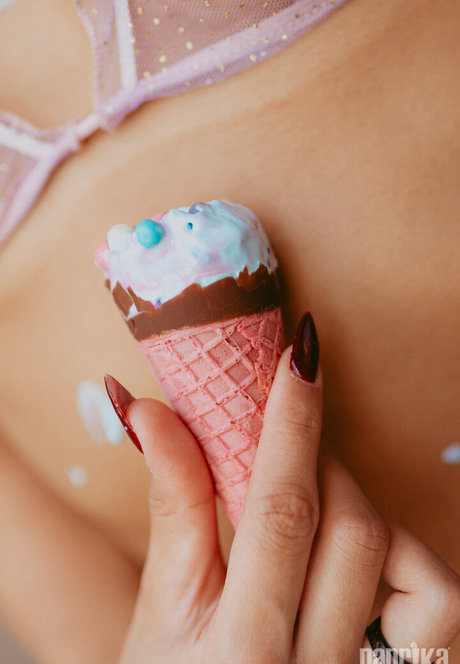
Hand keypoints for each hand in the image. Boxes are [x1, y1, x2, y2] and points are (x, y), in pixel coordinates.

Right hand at [115, 344, 459, 662]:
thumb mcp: (159, 606)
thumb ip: (172, 503)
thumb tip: (148, 411)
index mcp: (243, 652)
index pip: (282, 513)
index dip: (292, 426)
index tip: (299, 359)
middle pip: (352, 529)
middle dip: (320, 459)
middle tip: (288, 435)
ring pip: (409, 567)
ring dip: (361, 505)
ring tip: (315, 496)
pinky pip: (435, 611)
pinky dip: (407, 561)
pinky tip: (359, 551)